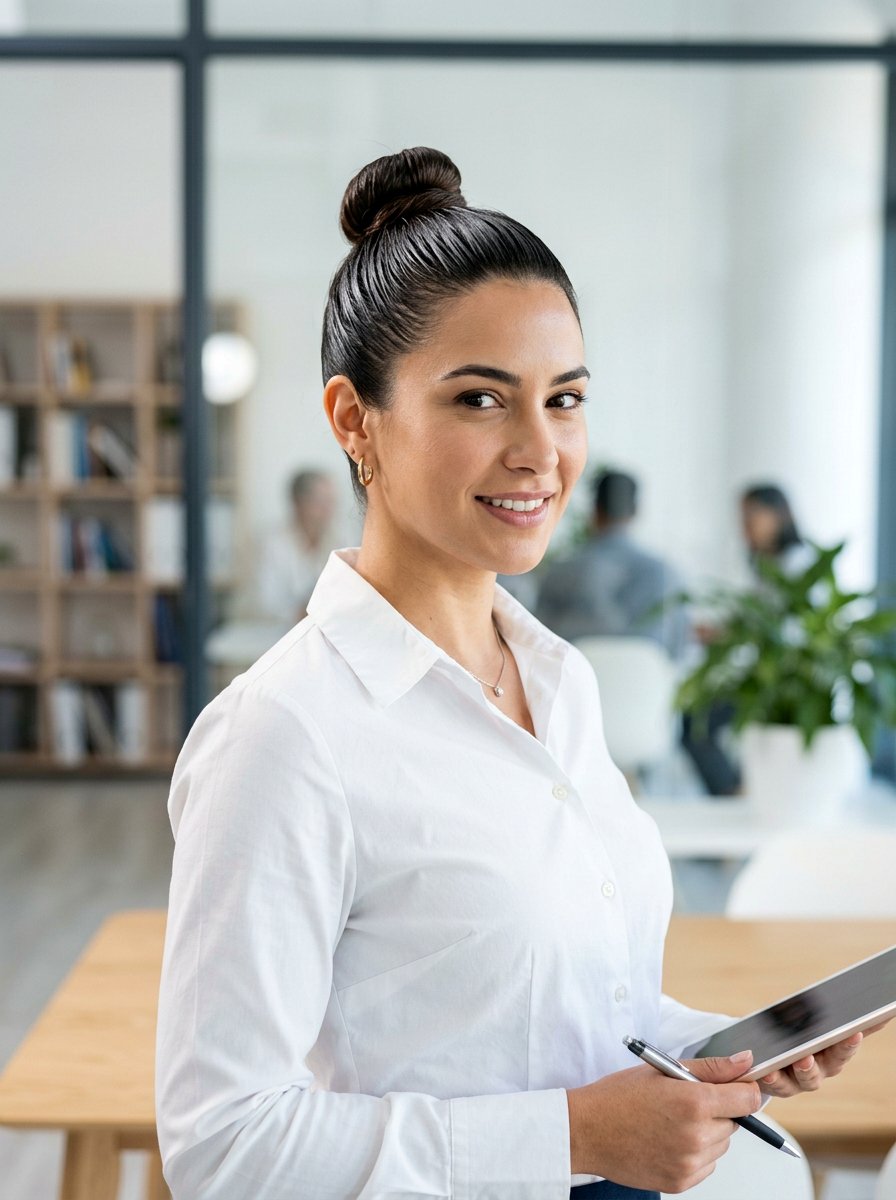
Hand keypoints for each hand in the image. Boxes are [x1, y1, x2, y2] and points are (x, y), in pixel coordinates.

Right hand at [567, 1052, 762, 1193]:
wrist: (587, 1131)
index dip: (744, 1089)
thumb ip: (711, 1068)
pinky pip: (707, 1165)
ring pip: (722, 1145)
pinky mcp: (682, 1182)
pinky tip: (669, 1139)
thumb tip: (746, 1061)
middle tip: (684, 1102)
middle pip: (735, 1122)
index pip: (748, 1099)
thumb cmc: (619, 1096)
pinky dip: (696, 1153)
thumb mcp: (662, 1070)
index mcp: (694, 1102)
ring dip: (708, 1132)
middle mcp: (697, 1136)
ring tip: (672, 1121)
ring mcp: (690, 1163)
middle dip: (718, 1109)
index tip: (735, 1087)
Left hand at [757, 1019, 891, 1097]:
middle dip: (833, 1054)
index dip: (851, 1042)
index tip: (855, 1032)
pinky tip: (767, 1071)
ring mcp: (801, 1080)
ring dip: (806, 1069)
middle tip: (837, 1040)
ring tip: (801, 1059)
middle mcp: (821, 1069)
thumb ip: (845, 1019)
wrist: (772, 1062)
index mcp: (833, 1053)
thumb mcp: (819, 1027)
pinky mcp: (780, 1086)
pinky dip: (772, 1080)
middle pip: (832, 1064)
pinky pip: (777, 1086)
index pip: (846, 1047)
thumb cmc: (801, 1042)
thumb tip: (880, 1008)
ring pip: (807, 1078)